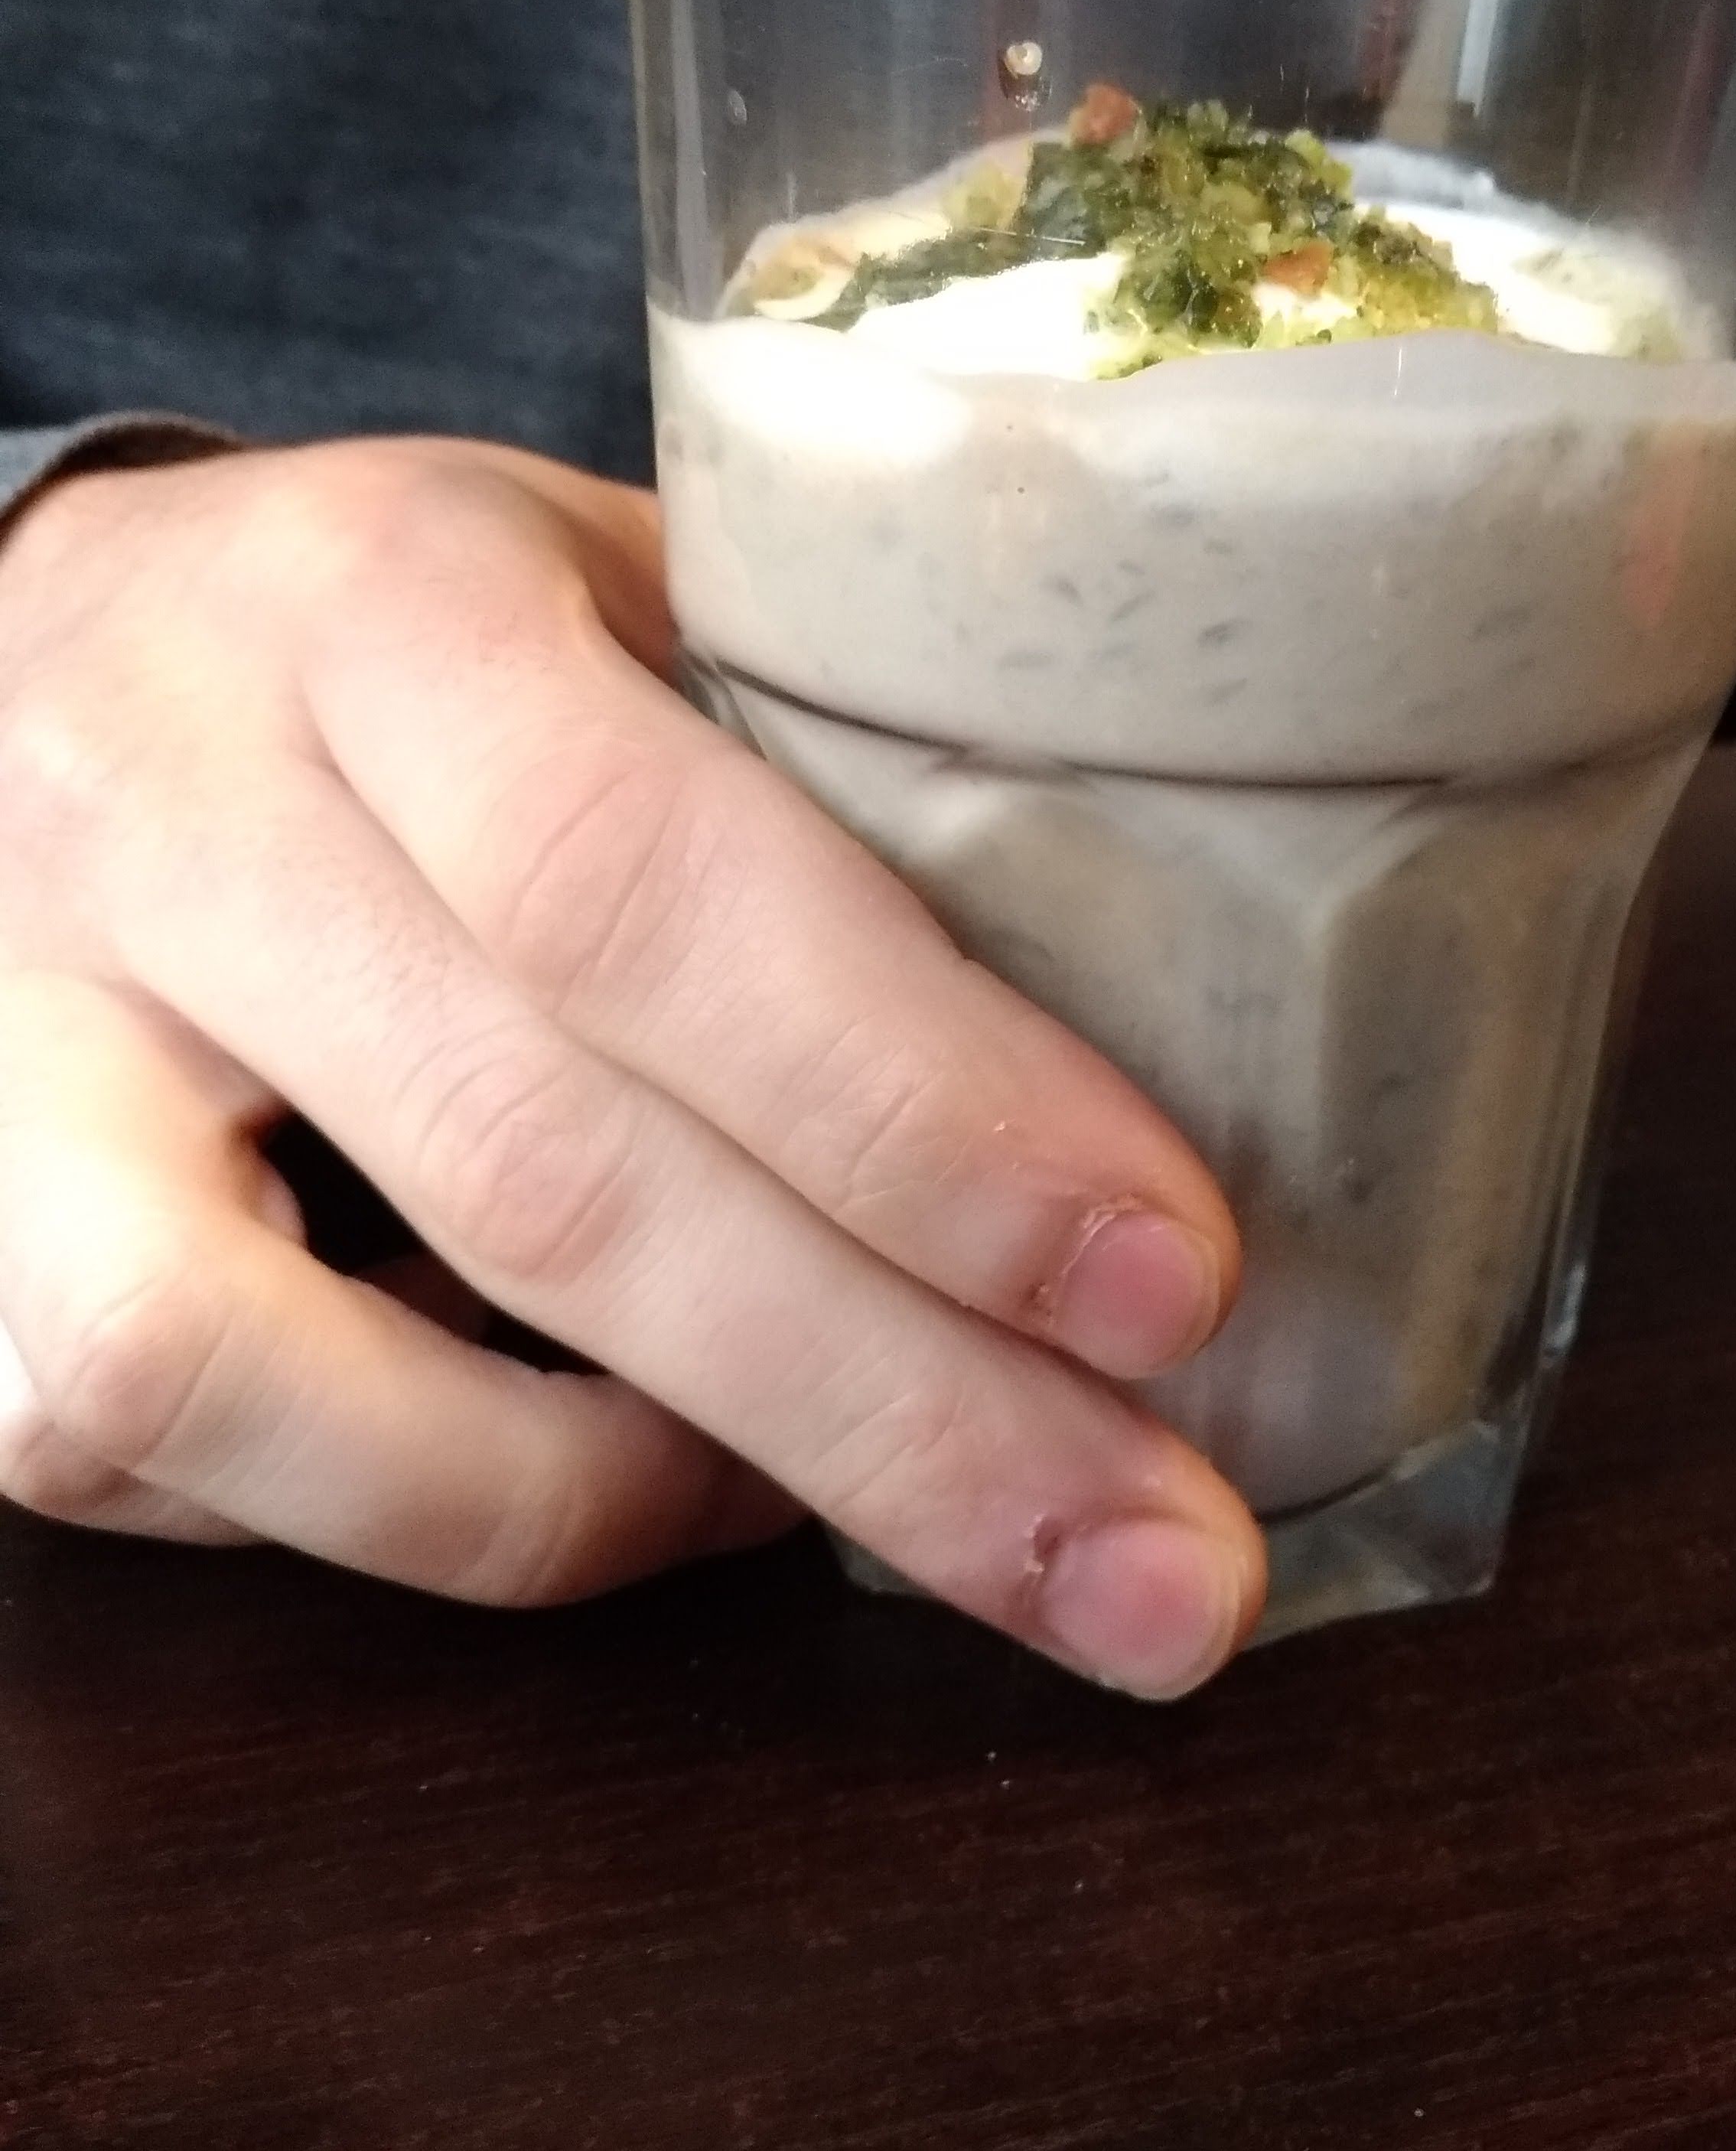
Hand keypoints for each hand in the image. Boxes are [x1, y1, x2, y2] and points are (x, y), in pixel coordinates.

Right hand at [0, 440, 1262, 1691]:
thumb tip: (1201, 1018)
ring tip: (889, 1526)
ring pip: (290, 1373)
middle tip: (1162, 1563)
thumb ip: (827, 761)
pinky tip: (641, 1483)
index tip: (1174, 1278)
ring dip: (650, 1501)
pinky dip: (444, 1513)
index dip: (920, 1105)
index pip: (643, 877)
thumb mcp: (614, 587)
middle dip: (896, 1405)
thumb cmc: (400, 638)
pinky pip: (177, 1459)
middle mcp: (166, 810)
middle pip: (540, 1170)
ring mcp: (11, 1044)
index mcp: (379, 600)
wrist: (13, 656)